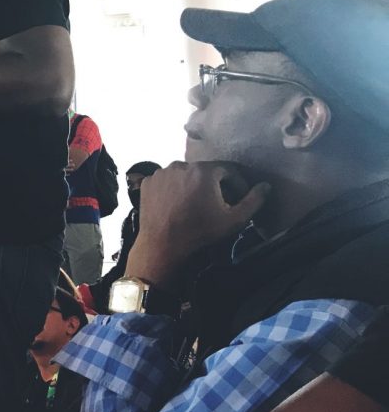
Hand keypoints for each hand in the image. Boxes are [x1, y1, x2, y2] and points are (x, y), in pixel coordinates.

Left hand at [126, 161, 270, 291]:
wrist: (163, 246)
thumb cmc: (200, 233)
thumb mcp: (234, 220)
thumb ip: (253, 201)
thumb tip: (265, 186)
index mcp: (203, 171)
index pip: (228, 170)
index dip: (237, 184)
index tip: (239, 198)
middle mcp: (180, 165)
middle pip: (205, 172)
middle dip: (215, 185)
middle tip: (220, 204)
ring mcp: (161, 173)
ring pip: (185, 175)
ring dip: (194, 186)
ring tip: (198, 205)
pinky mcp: (148, 182)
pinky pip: (167, 181)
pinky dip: (174, 189)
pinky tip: (178, 205)